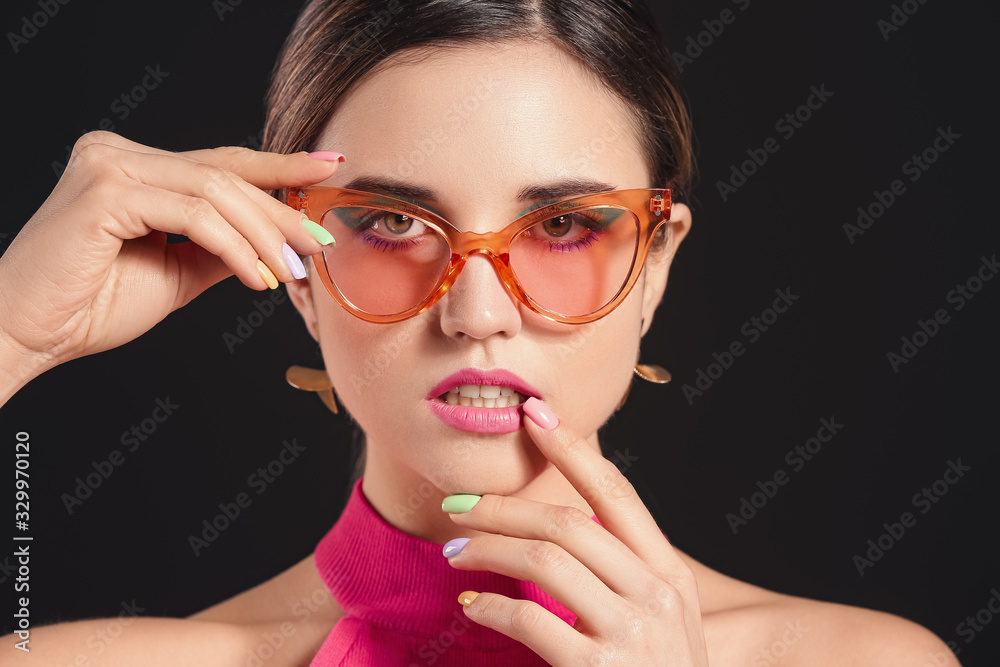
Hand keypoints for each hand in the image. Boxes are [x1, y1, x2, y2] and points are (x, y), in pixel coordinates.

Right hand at [0, 131, 339, 386]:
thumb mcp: (176, 272)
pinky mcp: (107, 191)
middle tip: (321, 243)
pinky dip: (236, 248)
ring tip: (293, 271)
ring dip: (264, 235)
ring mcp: (110, 165)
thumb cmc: (91, 306)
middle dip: (281, 211)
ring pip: (217, 192)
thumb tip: (276, 243)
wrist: (28, 335)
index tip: (327, 171)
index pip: (221, 163)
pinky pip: (196, 216)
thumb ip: (220, 248)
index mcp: (134, 165)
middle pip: (225, 175)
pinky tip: (257, 277)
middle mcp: (119, 152)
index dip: (279, 168)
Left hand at [442, 397, 708, 665]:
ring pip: (546, 558)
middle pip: (568, 521)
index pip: (617, 495)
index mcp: (671, 576)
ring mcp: (632, 634)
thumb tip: (563, 528)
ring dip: (489, 546)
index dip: (573, 449)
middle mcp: (657, 595)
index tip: (536, 415)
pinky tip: (471, 605)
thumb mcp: (660, 625)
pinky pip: (530, 619)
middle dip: (504, 503)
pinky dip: (491, 605)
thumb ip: (624, 576)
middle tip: (458, 502)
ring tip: (454, 549)